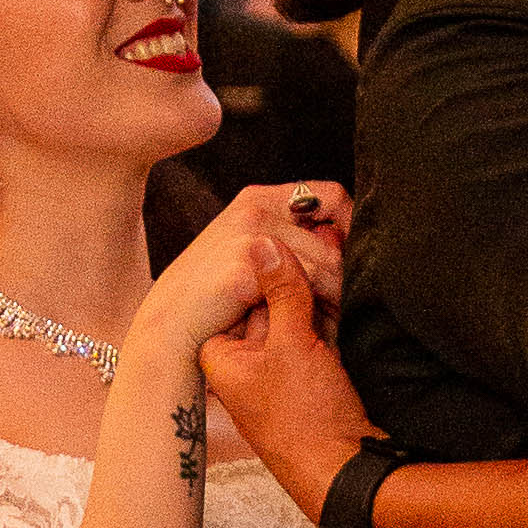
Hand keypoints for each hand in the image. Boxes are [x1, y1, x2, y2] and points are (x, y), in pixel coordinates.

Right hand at [144, 178, 348, 356]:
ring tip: (322, 326)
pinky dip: (314, 313)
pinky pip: (308, 288)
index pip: (332, 197)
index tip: (357, 262)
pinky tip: (304, 330)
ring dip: (333, 301)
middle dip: (344, 279)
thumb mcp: (250, 256)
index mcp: (257, 198)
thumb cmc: (211, 300)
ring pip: (328, 266)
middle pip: (336, 239)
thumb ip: (290, 241)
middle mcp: (255, 207)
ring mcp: (251, 233)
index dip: (352, 229)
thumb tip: (341, 240)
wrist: (170, 330)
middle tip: (338, 311)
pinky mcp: (249, 264)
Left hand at [198, 245, 373, 521]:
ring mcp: (275, 367)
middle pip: (269, 297)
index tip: (301, 269)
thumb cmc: (307, 419)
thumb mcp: (292, 344)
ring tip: (336, 318)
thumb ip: (281, 289)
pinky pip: (316, 333)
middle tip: (326, 294)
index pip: (240, 288)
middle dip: (301, 289)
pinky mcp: (305, 373)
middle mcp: (243, 358)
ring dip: (322, 306)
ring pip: (297, 312)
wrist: (345, 472)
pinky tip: (345, 322)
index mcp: (221, 353)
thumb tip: (264, 240)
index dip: (272, 274)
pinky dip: (332, 324)